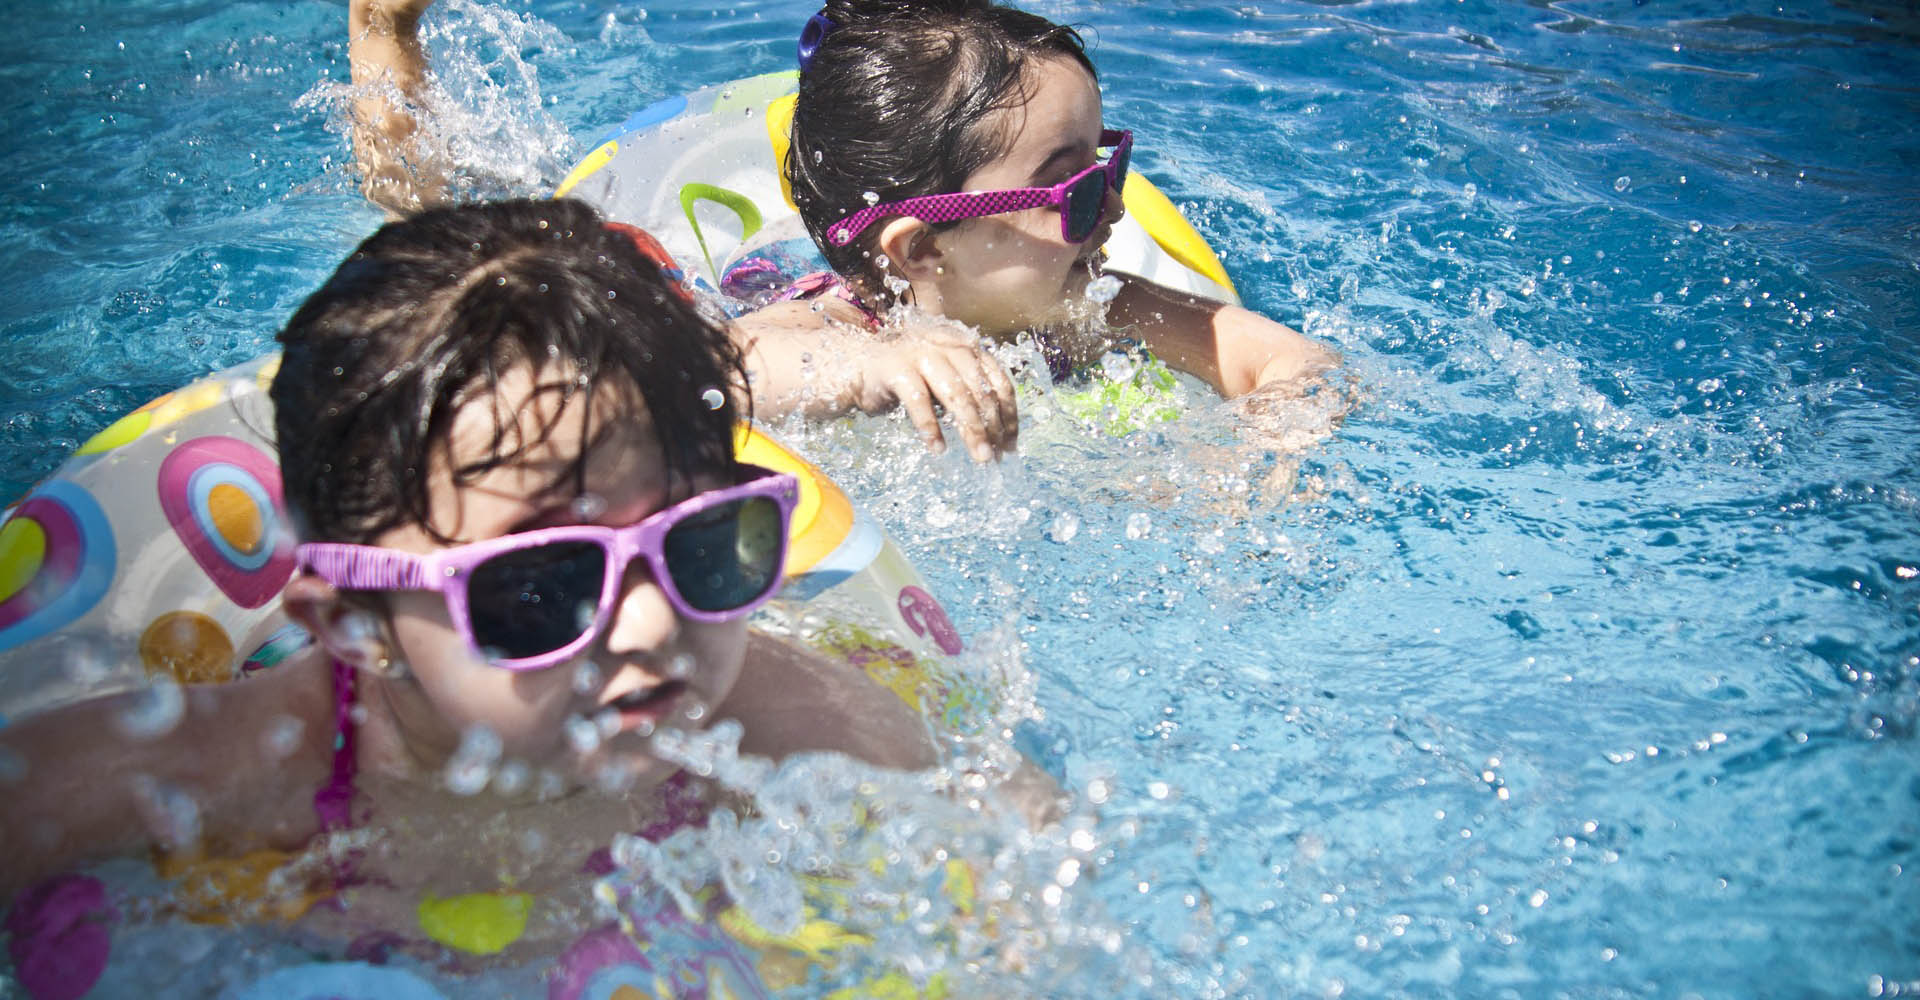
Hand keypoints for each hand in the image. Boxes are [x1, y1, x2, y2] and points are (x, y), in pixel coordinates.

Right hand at [851, 332, 1018, 461]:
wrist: (859, 362)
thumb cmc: (908, 376)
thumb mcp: (945, 380)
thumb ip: (969, 394)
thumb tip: (999, 434)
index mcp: (966, 348)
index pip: (999, 382)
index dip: (1009, 415)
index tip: (1011, 445)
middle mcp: (949, 347)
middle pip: (981, 391)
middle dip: (994, 428)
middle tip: (997, 457)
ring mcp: (922, 355)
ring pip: (958, 396)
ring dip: (972, 430)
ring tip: (980, 457)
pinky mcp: (897, 369)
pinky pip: (919, 402)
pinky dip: (931, 428)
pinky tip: (938, 449)